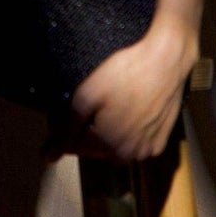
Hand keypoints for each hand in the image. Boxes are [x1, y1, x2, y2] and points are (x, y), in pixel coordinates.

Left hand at [66, 7, 199, 161]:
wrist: (168, 59)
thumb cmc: (125, 73)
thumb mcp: (86, 96)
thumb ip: (66, 130)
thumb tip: (48, 157)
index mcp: (106, 146)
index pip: (73, 147)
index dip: (65, 128)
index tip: (64, 110)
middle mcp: (128, 155)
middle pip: (96, 149)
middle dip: (87, 132)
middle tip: (89, 105)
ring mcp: (148, 149)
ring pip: (117, 148)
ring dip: (109, 134)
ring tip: (110, 106)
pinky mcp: (162, 139)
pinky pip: (137, 143)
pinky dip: (129, 133)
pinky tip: (129, 110)